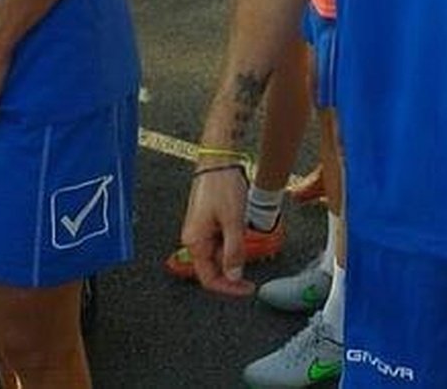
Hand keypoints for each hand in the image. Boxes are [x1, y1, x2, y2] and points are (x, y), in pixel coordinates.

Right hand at [180, 167, 255, 296]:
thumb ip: (233, 251)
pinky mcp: (206, 221)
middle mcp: (193, 239)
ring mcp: (200, 230)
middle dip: (234, 264)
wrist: (218, 159)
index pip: (209, 279)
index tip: (248, 288)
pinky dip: (232, 237)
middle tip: (253, 256)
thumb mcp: (233, 221)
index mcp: (195, 242)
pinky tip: (240, 221)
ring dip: (235, 248)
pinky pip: (220, 238)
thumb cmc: (222, 185)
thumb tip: (234, 276)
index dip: (229, 287)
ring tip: (244, 225)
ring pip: (219, 252)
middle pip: (215, 266)